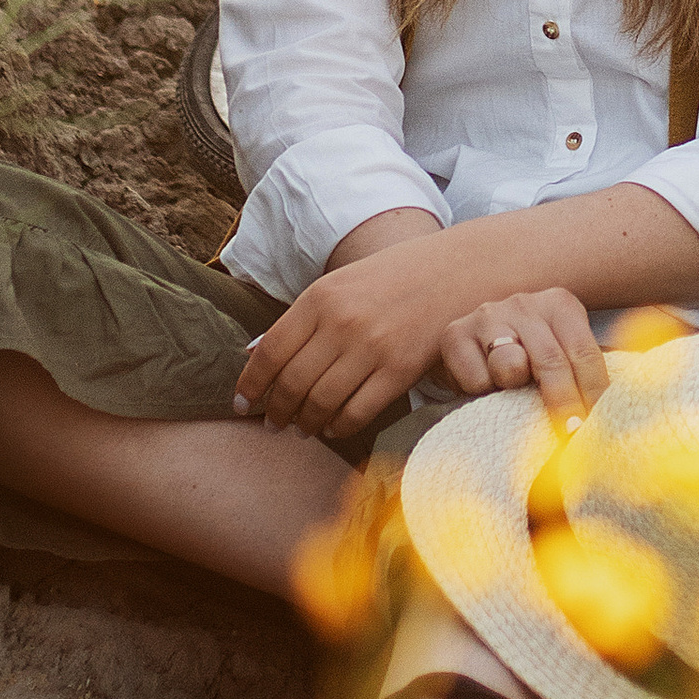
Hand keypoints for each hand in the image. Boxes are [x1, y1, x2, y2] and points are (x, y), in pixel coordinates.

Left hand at [235, 237, 454, 441]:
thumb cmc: (395, 277)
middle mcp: (342, 322)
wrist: (457, 271)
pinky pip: (357, 413)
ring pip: (321, 403)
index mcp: (322, 296)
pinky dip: (339, 427)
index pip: (270, 351)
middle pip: (292, 383)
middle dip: (276, 411)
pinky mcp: (401, 371)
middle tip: (273, 422)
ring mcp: (373, 348)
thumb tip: (253, 355)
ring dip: (306, 424)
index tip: (242, 403)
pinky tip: (335, 426)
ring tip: (303, 428)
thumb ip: (301, 318)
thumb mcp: (342, 283)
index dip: (250, 385)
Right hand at [439, 286, 608, 422]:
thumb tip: (619, 408)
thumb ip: (582, 371)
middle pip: (552, 361)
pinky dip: (482, 390)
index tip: (600, 426)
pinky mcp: (455, 334)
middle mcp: (525, 302)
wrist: (468, 345)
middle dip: (564, 404)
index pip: (585, 352)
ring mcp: (489, 314)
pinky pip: (477, 378)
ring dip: (514, 388)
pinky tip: (484, 383)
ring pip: (511, 366)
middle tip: (572, 436)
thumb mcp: (557, 351)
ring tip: (512, 389)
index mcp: (559, 304)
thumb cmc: (524, 354)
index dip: (595, 392)